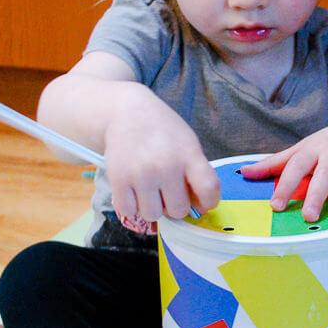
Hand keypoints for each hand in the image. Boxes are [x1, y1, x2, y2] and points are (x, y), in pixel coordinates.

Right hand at [103, 103, 219, 231]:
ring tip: (150, 190)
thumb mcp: (188, 144)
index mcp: (188, 154)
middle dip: (175, 205)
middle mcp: (166, 165)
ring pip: (153, 215)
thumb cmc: (163, 132)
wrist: (127, 112)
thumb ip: (197, 173)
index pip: (209, 189)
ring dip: (153, 207)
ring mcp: (141, 173)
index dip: (208, 202)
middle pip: (179, 210)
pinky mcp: (118, 179)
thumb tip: (199, 208)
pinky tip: (134, 191)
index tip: (202, 201)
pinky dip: (131, 206)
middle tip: (168, 191)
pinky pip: (128, 211)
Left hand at [239, 116, 327, 222]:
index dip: (285, 186)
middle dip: (318, 194)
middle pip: (325, 174)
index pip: (296, 167)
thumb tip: (245, 173)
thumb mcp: (302, 150)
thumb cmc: (326, 146)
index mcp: (313, 150)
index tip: (276, 205)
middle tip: (310, 216)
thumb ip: (276, 164)